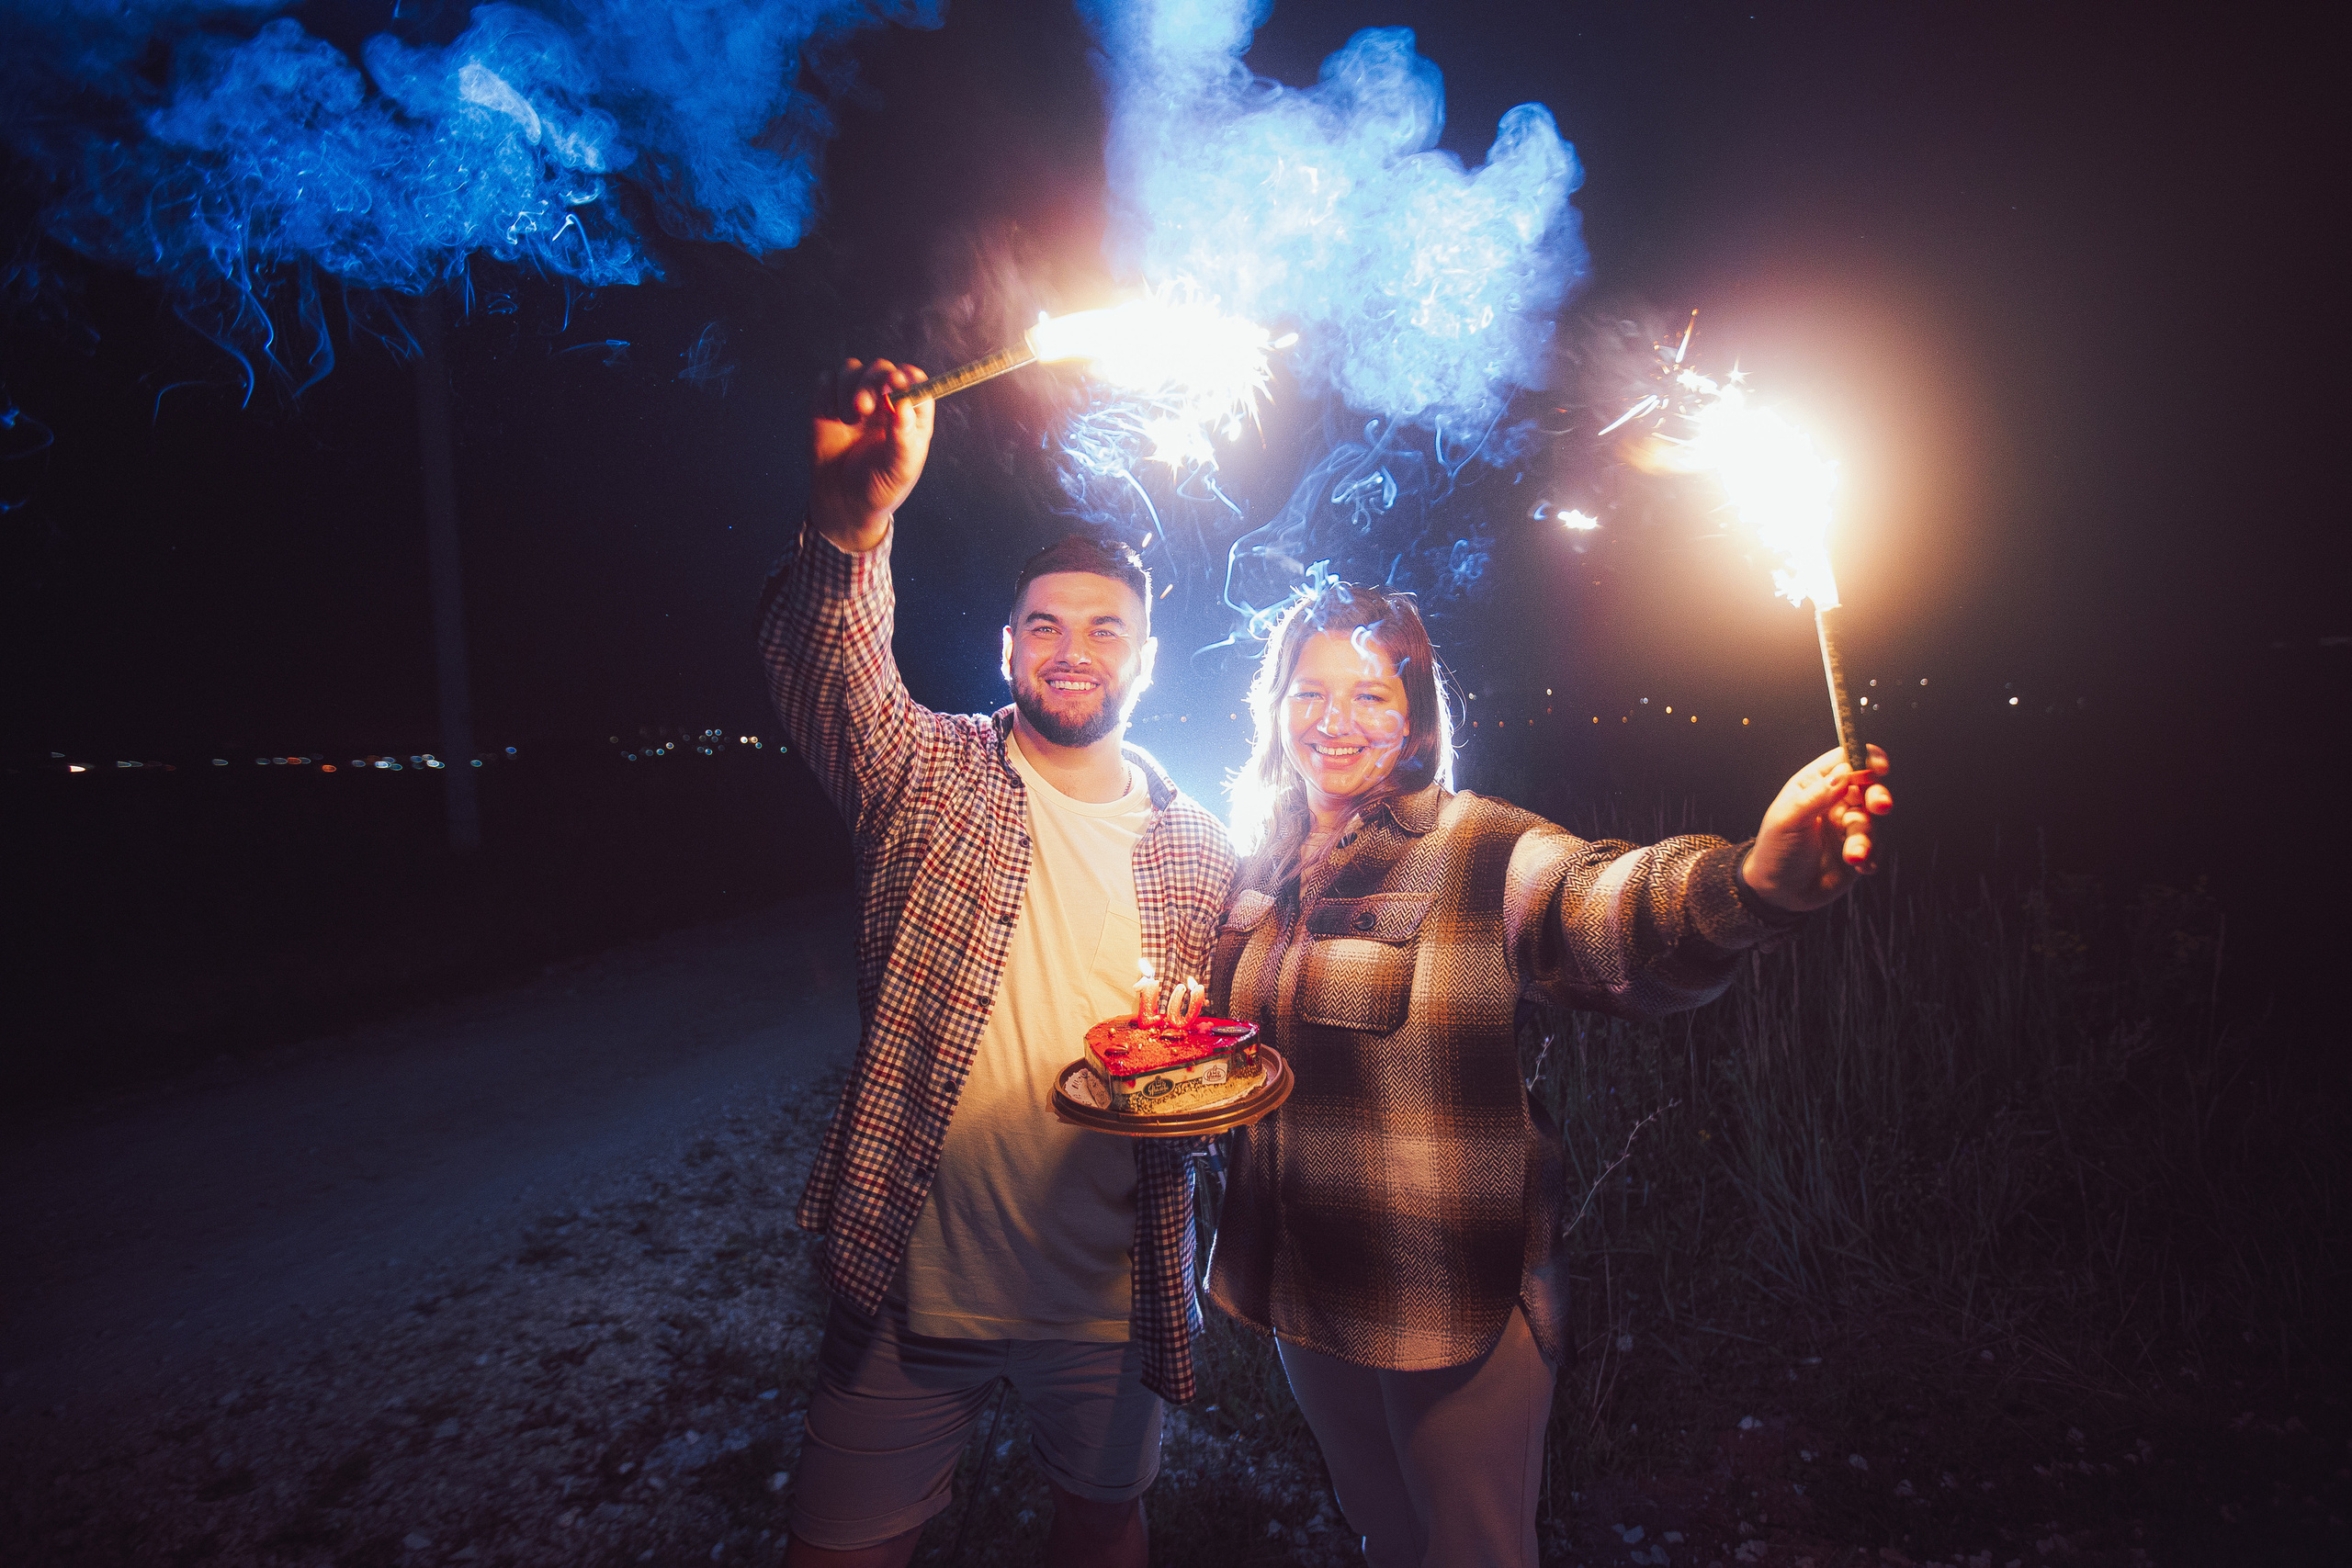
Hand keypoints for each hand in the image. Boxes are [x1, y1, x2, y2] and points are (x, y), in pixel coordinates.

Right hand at [809, 358, 931, 552]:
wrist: (843, 502)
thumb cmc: (879, 487)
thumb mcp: (899, 470)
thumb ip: (903, 438)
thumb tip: (905, 404)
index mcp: (910, 414)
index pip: (915, 381)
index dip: (907, 377)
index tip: (897, 383)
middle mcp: (885, 401)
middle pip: (882, 369)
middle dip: (872, 382)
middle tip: (864, 407)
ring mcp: (856, 398)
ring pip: (853, 369)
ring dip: (848, 388)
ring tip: (849, 420)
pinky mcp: (829, 402)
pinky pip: (827, 380)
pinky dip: (827, 394)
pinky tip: (832, 417)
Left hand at [1741, 744, 1893, 912]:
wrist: (1777, 892)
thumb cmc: (1775, 850)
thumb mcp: (1788, 820)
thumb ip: (1817, 796)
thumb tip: (1844, 773)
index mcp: (1816, 784)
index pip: (1846, 760)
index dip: (1865, 758)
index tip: (1878, 768)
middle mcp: (1836, 801)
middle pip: (1869, 786)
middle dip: (1877, 795)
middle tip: (1880, 807)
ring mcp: (1848, 826)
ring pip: (1872, 821)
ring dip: (1865, 837)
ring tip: (1853, 856)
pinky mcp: (1858, 849)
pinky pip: (1876, 847)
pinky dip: (1871, 856)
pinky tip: (1860, 866)